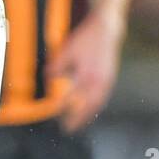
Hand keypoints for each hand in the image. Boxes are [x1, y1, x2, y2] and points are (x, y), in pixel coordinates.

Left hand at [47, 7, 123, 132]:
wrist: (108, 29)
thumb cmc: (86, 38)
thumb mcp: (67, 50)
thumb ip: (57, 66)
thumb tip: (48, 78)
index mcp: (86, 75)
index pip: (71, 97)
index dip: (63, 108)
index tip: (56, 117)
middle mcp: (98, 81)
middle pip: (86, 106)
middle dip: (77, 119)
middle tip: (68, 129)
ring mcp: (106, 81)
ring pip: (96, 104)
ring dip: (87, 115)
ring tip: (79, 123)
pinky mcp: (110, 78)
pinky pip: (103, 98)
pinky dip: (95, 107)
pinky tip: (89, 109)